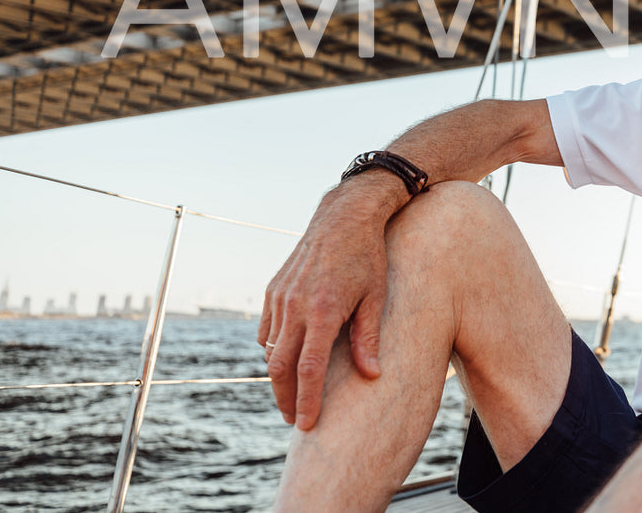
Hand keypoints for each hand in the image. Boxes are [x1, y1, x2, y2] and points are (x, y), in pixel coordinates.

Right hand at [258, 177, 403, 429]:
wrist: (344, 217)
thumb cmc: (367, 256)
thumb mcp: (375, 296)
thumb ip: (368, 338)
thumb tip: (372, 376)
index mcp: (323, 310)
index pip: (309, 369)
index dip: (307, 401)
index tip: (307, 425)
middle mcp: (295, 305)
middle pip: (281, 366)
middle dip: (287, 398)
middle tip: (296, 420)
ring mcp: (280, 297)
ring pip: (270, 350)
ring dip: (279, 376)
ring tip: (294, 394)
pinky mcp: (273, 290)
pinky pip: (266, 330)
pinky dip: (273, 350)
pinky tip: (286, 361)